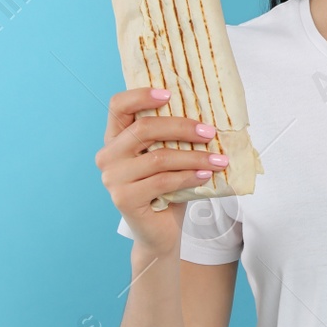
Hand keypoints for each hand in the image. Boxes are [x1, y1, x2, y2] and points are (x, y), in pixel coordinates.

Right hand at [95, 87, 228, 256]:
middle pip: (144, 128)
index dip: (141, 95)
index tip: (170, 94)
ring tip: (218, 159)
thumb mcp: (169, 155)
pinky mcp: (123, 199)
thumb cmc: (167, 188)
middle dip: (182, 127)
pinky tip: (207, 176)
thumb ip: (173, 136)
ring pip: (159, 157)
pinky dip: (189, 176)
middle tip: (210, 132)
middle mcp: (108, 155)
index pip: (118, 106)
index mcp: (115, 138)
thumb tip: (207, 114)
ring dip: (194, 157)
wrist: (160, 232)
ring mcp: (112, 178)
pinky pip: (162, 181)